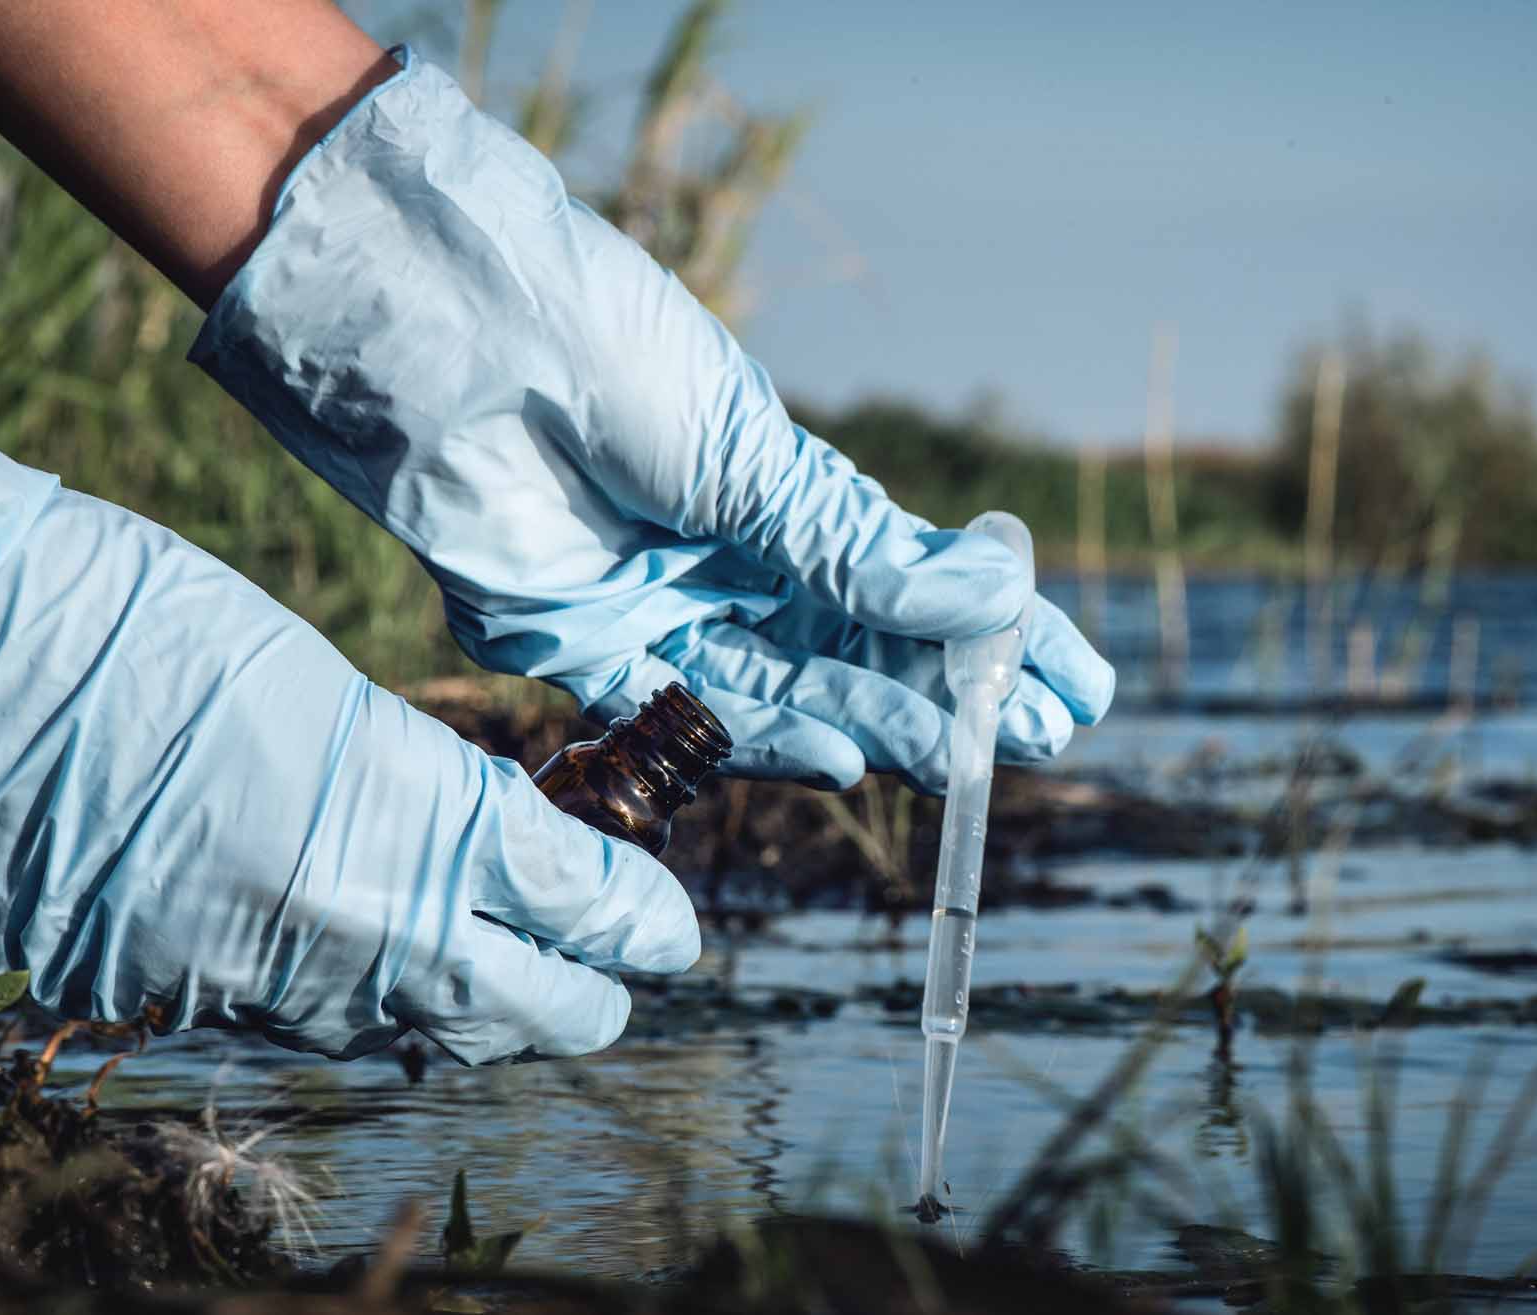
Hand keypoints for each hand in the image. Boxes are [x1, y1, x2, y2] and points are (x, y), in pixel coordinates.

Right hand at [0, 366, 697, 1062]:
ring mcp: (253, 984)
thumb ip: (433, 796)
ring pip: (416, 1036)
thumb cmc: (156, 623)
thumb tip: (507, 861)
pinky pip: (296, 1027)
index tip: (671, 927)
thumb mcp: (335, 694)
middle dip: (587, 995)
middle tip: (609, 963)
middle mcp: (351, 932)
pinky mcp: (165, 1001)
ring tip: (497, 963)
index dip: (642, 923)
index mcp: (415, 823)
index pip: (581, 908)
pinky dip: (348, 998)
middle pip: (529, 1015)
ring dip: (471, 1005)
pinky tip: (352, 953)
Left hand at [191, 49, 1114, 793]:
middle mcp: (729, 559)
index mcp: (779, 492)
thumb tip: (999, 596)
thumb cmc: (611, 357)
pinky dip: (773, 742)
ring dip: (883, 727)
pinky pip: (693, 717)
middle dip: (956, 695)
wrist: (458, 343)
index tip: (1078, 680)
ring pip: (794, 693)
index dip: (997, 635)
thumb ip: (859, 550)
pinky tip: (850, 760)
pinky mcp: (586, 653)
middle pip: (862, 651)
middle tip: (1042, 740)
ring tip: (968, 757)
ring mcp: (663, 609)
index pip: (913, 581)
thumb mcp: (754, 455)